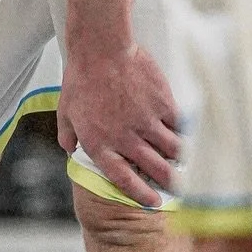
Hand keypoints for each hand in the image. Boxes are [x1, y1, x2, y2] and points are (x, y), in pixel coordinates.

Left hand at [58, 41, 178, 207]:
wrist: (101, 49)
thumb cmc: (81, 78)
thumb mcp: (65, 111)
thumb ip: (68, 136)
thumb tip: (70, 151)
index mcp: (100, 144)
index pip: (124, 179)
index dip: (141, 194)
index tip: (153, 202)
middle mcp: (126, 139)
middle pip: (156, 169)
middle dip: (170, 183)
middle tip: (179, 188)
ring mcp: (146, 122)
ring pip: (173, 150)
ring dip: (181, 159)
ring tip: (186, 163)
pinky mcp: (163, 104)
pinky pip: (179, 126)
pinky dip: (184, 133)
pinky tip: (187, 135)